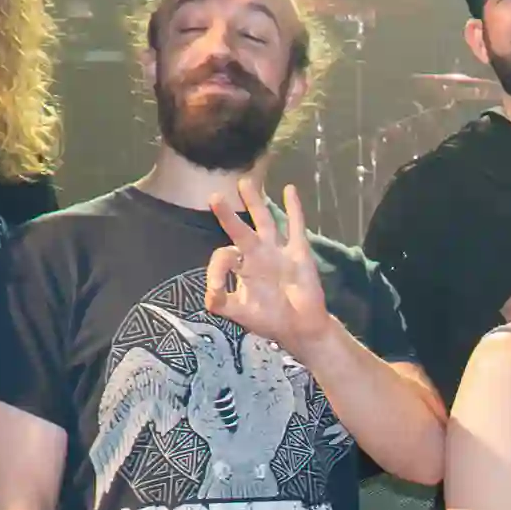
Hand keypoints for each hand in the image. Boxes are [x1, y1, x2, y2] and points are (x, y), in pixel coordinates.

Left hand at [205, 180, 336, 358]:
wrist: (301, 328)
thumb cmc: (270, 320)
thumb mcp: (241, 314)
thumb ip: (222, 304)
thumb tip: (209, 294)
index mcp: (241, 269)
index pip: (224, 257)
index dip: (216, 269)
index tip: (216, 288)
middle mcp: (256, 255)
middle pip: (240, 229)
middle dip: (227, 214)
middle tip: (214, 196)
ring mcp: (278, 251)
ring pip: (264, 221)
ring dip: (255, 202)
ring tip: (244, 182)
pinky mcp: (298, 251)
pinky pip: (296, 225)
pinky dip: (294, 207)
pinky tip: (289, 188)